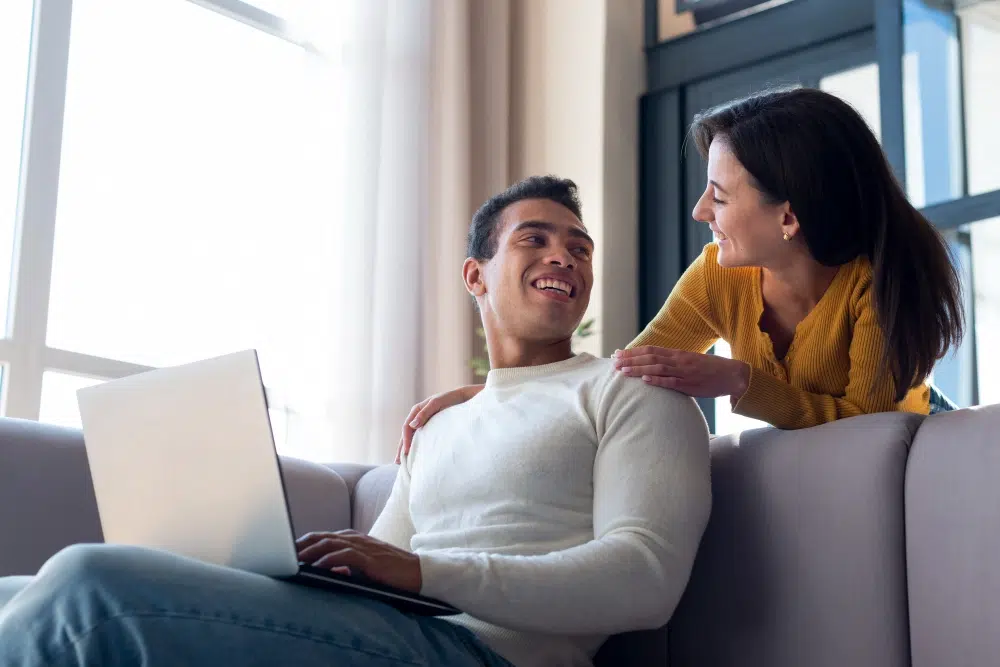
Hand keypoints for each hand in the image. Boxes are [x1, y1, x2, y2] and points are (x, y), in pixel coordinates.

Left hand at [295, 530, 421, 592]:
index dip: (303, 543)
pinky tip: (317, 567)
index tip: (286, 551)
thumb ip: (344, 565)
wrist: (418, 572)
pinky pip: (344, 556)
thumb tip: (323, 570)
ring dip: (309, 552)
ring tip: (292, 560)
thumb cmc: (390, 571)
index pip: (322, 537)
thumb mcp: (363, 566)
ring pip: (329, 544)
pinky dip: (328, 560)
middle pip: (321, 537)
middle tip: (281, 554)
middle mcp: (356, 538)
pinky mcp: (370, 558)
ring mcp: (363, 547)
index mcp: (353, 539)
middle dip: (300, 545)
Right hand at [396, 384, 484, 462]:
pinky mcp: (430, 426)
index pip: (406, 427)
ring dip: (406, 448)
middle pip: (406, 434)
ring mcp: (423, 421)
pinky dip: (415, 445)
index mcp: (416, 410)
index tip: (406, 453)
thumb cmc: (450, 399)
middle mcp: (417, 416)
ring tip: (403, 462)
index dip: (405, 440)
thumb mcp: (437, 403)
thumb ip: (425, 413)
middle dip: (401, 447)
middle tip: (398, 462)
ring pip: (411, 436)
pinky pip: (419, 437)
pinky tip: (415, 454)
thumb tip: (412, 425)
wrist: (462, 397)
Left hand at [613, 346, 749, 399]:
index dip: (632, 352)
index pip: (650, 350)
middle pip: (649, 357)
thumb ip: (673, 363)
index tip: (617, 353)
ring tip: (622, 371)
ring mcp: (683, 372)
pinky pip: (670, 382)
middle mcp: (678, 360)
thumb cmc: (710, 370)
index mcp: (678, 354)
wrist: (732, 375)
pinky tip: (644, 380)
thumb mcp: (690, 362)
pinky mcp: (689, 384)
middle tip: (613, 362)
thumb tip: (654, 368)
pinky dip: (656, 380)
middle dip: (630, 359)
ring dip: (637, 369)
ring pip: (656, 368)